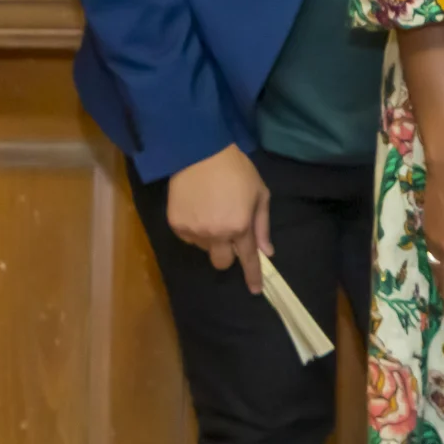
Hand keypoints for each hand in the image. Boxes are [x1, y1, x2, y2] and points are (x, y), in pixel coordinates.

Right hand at [168, 144, 270, 294]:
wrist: (199, 152)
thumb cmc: (236, 170)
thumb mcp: (260, 194)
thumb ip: (262, 225)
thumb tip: (267, 252)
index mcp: (240, 227)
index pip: (247, 259)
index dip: (252, 276)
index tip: (255, 290)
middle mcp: (216, 234)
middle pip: (221, 263)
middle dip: (227, 255)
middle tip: (228, 234)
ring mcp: (194, 231)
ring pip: (205, 249)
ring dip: (211, 239)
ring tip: (212, 212)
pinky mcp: (176, 225)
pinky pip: (189, 238)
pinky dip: (195, 230)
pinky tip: (198, 210)